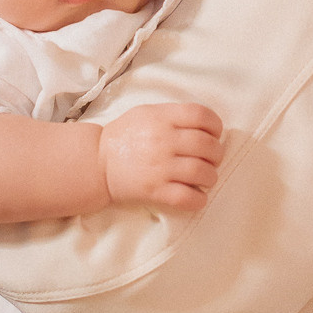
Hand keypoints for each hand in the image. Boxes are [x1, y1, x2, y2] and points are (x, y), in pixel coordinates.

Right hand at [99, 102, 223, 210]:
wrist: (96, 162)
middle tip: (212, 158)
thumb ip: (174, 114)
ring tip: (206, 177)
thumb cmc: (124, 135)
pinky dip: (199, 199)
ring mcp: (160, 168)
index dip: (215, 125)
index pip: (201, 115)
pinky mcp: (155, 191)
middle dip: (217, 153)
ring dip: (211, 176)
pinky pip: (187, 198)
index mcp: (161, 118)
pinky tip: (198, 196)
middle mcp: (163, 141)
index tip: (214, 134)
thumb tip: (206, 126)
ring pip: (202, 172)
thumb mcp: (146, 113)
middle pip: (207, 145)